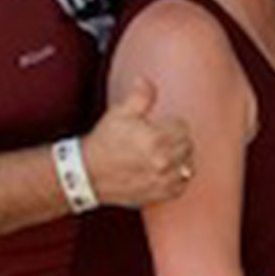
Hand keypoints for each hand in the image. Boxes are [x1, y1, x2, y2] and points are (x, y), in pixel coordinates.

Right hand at [82, 77, 192, 207]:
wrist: (86, 174)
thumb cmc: (104, 142)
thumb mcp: (120, 113)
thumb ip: (140, 96)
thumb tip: (146, 80)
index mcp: (157, 139)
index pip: (183, 127)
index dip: (172, 123)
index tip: (162, 125)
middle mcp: (164, 162)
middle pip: (188, 146)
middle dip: (177, 139)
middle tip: (163, 138)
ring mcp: (163, 180)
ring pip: (188, 166)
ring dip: (181, 159)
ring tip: (166, 154)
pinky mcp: (160, 195)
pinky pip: (181, 185)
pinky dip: (178, 178)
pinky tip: (167, 171)